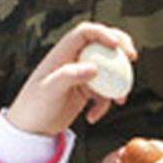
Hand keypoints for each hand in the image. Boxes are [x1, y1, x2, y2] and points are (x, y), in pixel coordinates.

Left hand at [6, 22, 135, 136]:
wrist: (30, 130)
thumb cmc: (33, 107)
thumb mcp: (49, 90)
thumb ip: (70, 76)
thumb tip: (95, 68)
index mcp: (62, 53)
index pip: (85, 32)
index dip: (103, 33)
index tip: (116, 45)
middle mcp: (73, 60)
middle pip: (102, 44)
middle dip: (121, 48)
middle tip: (133, 57)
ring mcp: (81, 75)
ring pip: (108, 70)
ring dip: (118, 84)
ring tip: (120, 100)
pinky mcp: (86, 91)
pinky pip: (104, 92)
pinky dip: (104, 104)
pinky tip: (93, 117)